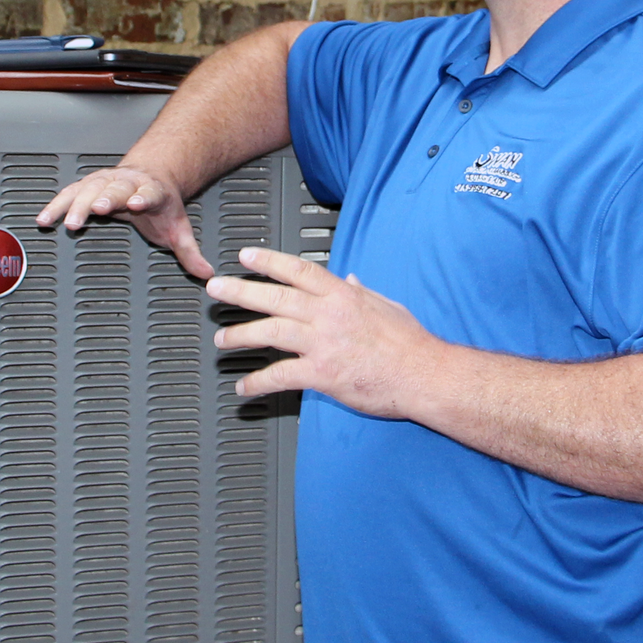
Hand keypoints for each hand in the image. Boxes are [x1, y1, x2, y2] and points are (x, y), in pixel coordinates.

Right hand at [34, 164, 211, 277]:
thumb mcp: (178, 228)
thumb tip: (205, 273)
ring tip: (64, 221)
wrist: (152, 175)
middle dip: (103, 198)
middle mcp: (127, 183)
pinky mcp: (88, 184)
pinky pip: (69, 194)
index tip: (133, 204)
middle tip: (94, 209)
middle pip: (114, 189)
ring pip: (88, 189)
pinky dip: (56, 206)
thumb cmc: (162, 205)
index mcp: (152, 192)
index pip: (147, 194)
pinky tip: (44, 219)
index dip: (140, 198)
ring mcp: (106, 181)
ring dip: (75, 204)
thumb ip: (189, 251)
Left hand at [207, 246, 446, 415]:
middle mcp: (329, 316)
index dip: (268, 261)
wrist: (426, 376)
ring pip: (271, 333)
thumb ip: (362, 292)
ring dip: (240, 336)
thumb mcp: (387, 305)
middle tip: (216, 290)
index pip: (298, 270)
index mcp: (343, 296)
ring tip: (222, 340)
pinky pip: (281, 376)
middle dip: (240, 292)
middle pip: (275, 297)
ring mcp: (324, 344)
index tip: (245, 256)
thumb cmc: (411, 344)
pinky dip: (258, 382)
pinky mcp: (323, 374)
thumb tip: (350, 279)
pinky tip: (244, 387)